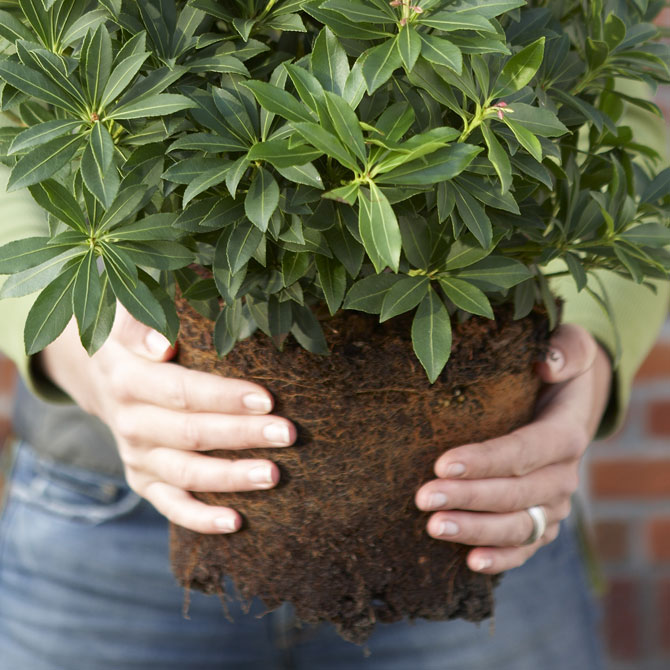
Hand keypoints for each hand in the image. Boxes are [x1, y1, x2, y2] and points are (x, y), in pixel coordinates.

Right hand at [38, 305, 295, 533]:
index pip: (182, 391)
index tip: (267, 399)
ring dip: (231, 477)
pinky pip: (171, 505)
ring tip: (273, 475)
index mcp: (129, 379)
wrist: (106, 376)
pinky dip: (201, 518)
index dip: (224, 397)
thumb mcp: (130, 319)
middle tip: (288, 434)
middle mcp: (131, 422)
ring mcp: (137, 456)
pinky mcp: (144, 480)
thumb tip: (164, 345)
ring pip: (186, 473)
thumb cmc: (138, 340)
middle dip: (242, 435)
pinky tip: (237, 522)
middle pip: (191, 434)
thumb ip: (146, 326)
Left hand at [415, 324, 611, 573]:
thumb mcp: (571, 347)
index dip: (486, 460)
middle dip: (468, 497)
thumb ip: (564, 350)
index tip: (443, 463)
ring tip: (434, 527)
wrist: (566, 405)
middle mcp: (563, 475)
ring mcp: (553, 504)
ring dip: (477, 530)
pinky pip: (525, 547)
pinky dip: (502, 558)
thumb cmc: (557, 372)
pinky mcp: (540, 521)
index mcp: (566, 434)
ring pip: (518, 526)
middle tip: (424, 497)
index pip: (525, 451)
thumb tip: (546, 364)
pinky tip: (470, 562)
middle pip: (515, 493)